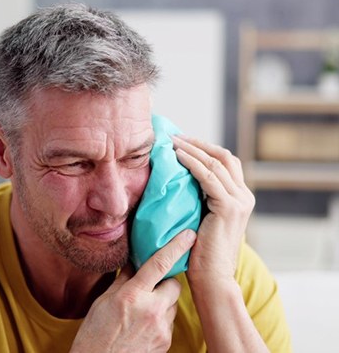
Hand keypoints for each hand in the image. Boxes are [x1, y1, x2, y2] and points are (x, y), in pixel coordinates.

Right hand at [70, 230, 196, 352]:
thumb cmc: (95, 334)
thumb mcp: (104, 301)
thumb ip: (123, 280)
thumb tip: (134, 262)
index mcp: (133, 295)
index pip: (159, 264)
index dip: (176, 246)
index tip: (188, 234)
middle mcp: (151, 310)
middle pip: (174, 285)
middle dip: (166, 282)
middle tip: (150, 286)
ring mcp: (161, 329)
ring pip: (172, 304)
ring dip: (162, 302)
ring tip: (142, 310)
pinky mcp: (166, 343)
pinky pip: (169, 322)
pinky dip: (160, 319)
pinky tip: (144, 325)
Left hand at [172, 135, 254, 286]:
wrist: (212, 279)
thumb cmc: (201, 253)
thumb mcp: (202, 218)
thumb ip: (200, 199)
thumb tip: (179, 180)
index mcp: (240, 197)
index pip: (225, 162)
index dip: (203, 148)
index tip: (181, 141)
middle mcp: (245, 196)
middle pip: (223, 156)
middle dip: (198, 143)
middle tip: (174, 137)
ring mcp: (240, 201)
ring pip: (216, 163)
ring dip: (192, 149)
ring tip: (171, 142)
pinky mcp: (229, 207)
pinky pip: (209, 177)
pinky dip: (192, 163)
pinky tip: (178, 156)